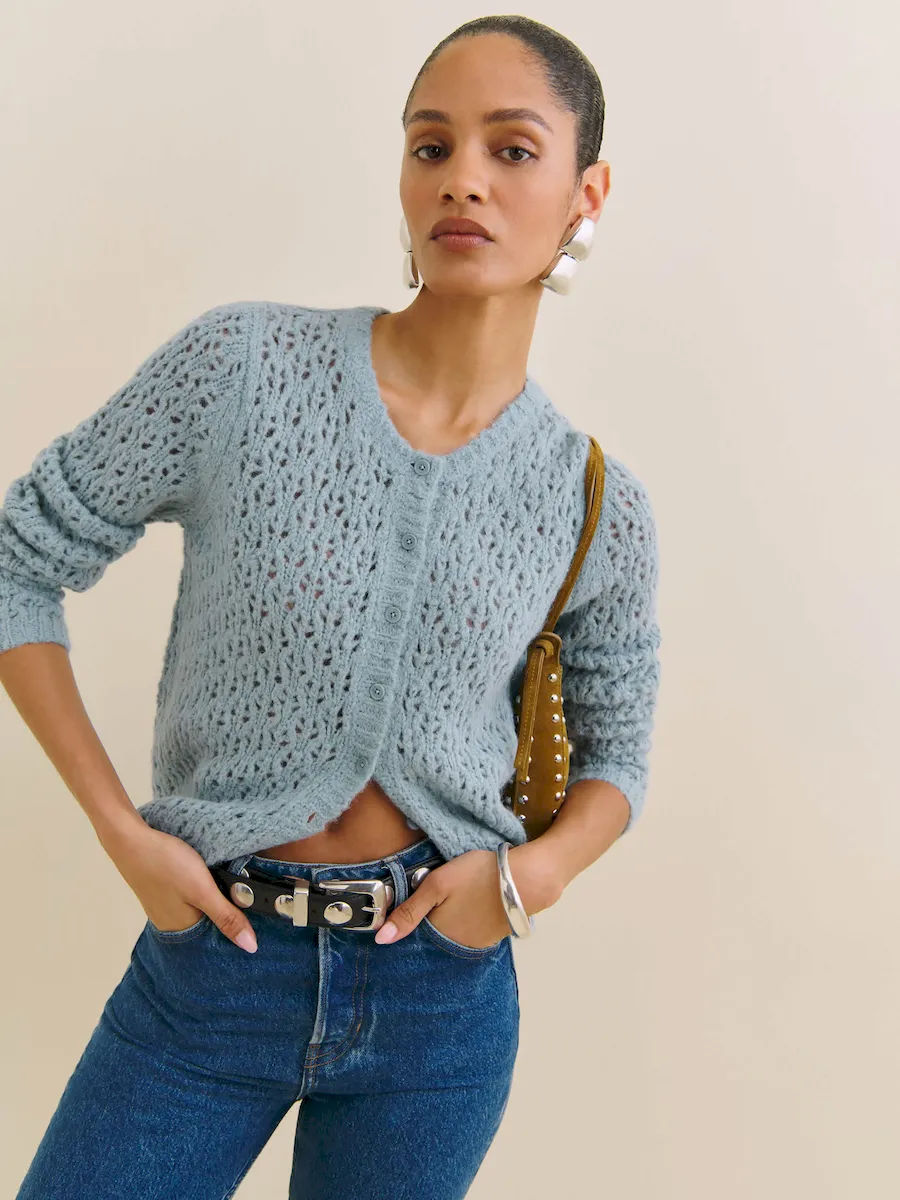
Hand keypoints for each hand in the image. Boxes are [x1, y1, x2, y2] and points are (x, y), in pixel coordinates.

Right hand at [100, 821, 257, 952]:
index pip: (217, 940)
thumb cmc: (166, 863)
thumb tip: (250, 947)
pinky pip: (190, 899)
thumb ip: (226, 917)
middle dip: (229, 915)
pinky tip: (213, 880)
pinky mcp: (163, 891)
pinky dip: (203, 892)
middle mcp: (171, 923)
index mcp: (182, 929)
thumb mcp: (202, 890)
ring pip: (200, 910)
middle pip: (208, 925)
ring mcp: (165, 906)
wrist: (130, 838)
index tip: (260, 921)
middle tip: (252, 901)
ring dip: (216, 902)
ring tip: (237, 890)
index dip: (238, 930)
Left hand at [374, 842, 563, 946]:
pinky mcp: (492, 936)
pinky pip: (468, 931)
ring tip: (452, 897)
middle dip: (428, 920)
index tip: (404, 907)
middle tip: (435, 896)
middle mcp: (456, 946)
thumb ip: (409, 911)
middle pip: (433, 935)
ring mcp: (476, 943)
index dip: (407, 920)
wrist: (526, 879)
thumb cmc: (478, 876)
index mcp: (439, 935)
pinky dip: (463, 920)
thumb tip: (380, 940)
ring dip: (447, 919)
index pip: (413, 935)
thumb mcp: (437, 885)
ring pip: (450, 933)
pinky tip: (468, 903)